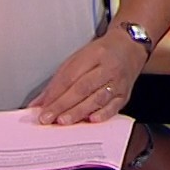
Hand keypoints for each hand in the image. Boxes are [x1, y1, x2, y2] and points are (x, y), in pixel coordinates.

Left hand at [28, 31, 146, 124]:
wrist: (130, 48)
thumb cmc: (102, 54)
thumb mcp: (78, 58)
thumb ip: (59, 80)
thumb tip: (40, 102)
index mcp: (94, 54)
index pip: (71, 75)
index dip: (55, 93)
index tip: (42, 107)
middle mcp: (108, 68)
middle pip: (83, 88)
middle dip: (63, 105)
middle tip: (48, 118)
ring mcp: (119, 82)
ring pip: (98, 98)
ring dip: (79, 112)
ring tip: (64, 121)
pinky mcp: (125, 94)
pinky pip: (114, 106)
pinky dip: (103, 114)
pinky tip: (91, 120)